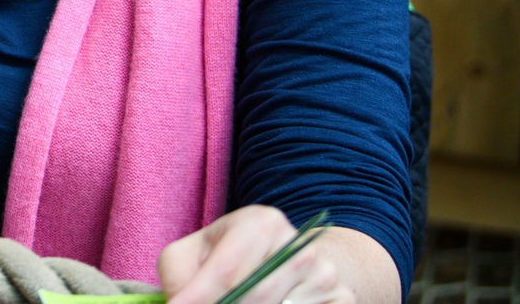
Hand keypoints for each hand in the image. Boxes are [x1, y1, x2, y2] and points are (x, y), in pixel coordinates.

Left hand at [160, 208, 351, 303]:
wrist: (293, 260)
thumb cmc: (233, 255)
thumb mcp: (199, 251)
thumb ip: (180, 275)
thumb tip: (179, 303)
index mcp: (260, 223)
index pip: (226, 271)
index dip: (199, 300)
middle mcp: (298, 246)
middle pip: (257, 298)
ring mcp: (325, 276)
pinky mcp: (341, 300)